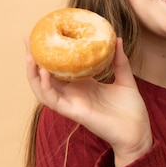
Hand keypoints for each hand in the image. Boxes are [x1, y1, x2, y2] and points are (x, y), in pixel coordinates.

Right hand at [25, 38, 152, 166]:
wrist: (137, 132)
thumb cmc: (131, 109)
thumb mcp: (125, 79)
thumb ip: (119, 61)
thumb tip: (116, 38)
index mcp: (83, 85)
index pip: (60, 67)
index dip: (50, 53)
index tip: (43, 34)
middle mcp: (73, 93)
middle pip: (45, 75)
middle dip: (33, 59)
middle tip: (28, 39)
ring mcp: (71, 103)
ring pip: (43, 89)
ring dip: (33, 74)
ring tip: (29, 56)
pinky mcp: (73, 113)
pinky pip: (53, 100)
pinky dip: (45, 87)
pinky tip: (44, 73)